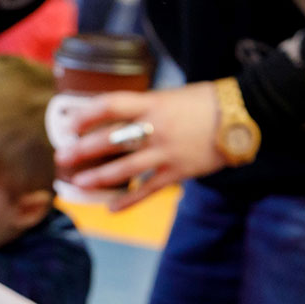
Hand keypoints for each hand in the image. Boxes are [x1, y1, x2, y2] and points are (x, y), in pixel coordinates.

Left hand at [52, 82, 226, 209]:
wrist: (242, 116)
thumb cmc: (205, 103)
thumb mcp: (170, 96)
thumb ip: (146, 107)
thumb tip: (121, 118)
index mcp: (151, 104)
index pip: (108, 106)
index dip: (85, 115)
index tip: (70, 124)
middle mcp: (155, 128)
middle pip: (109, 140)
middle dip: (82, 150)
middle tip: (62, 158)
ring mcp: (166, 153)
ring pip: (125, 168)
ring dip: (99, 177)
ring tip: (80, 183)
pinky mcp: (179, 172)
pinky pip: (148, 189)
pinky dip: (129, 200)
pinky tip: (113, 207)